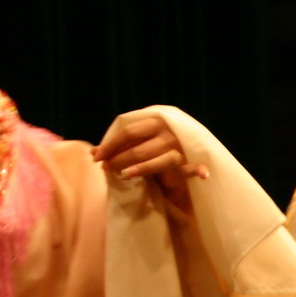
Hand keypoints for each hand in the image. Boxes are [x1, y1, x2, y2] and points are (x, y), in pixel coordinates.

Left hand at [92, 110, 208, 205]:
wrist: (182, 152)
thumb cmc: (153, 148)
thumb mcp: (136, 143)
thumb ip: (118, 146)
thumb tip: (92, 153)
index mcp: (154, 120)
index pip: (127, 131)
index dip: (110, 145)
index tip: (96, 157)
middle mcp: (168, 131)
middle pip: (138, 146)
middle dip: (119, 158)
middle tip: (105, 168)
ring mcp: (178, 146)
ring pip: (155, 158)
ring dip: (138, 168)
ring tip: (122, 175)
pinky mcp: (186, 162)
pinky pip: (191, 168)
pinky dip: (198, 170)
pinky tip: (202, 175)